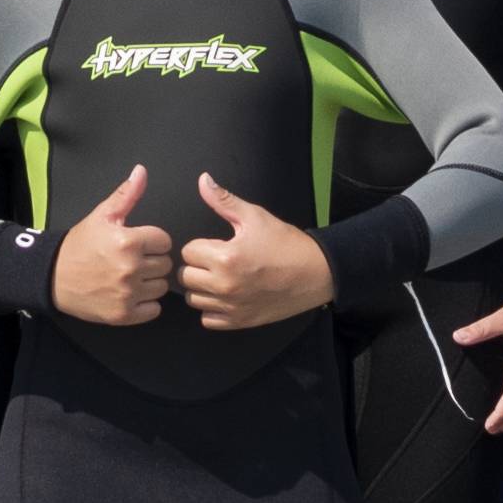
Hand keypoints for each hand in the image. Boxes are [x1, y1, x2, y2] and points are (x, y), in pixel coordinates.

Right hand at [48, 167, 172, 326]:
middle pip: (165, 264)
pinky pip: (154, 309)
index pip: (165, 241)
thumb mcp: (101, 216)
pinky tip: (130, 294)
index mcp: (128, 241)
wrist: (52, 277)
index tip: (138, 243)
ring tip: (131, 277)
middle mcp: (131, 269)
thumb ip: (126, 195)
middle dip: (152, 260)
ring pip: (161, 287)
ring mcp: (128, 294)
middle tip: (132, 260)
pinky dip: (146, 304)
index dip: (152, 240)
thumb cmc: (81, 244)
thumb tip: (141, 170)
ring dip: (151, 282)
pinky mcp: (124, 315)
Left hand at [174, 176, 334, 332]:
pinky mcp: (239, 322)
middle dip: (197, 266)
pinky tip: (225, 296)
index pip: (187, 252)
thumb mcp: (255, 216)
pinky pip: (208, 320)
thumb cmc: (286, 243)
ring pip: (193, 299)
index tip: (215, 245)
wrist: (316, 273)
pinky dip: (212, 309)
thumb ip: (223, 200)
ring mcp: (231, 307)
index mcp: (225, 258)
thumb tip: (203, 179)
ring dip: (202, 288)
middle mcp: (224, 286)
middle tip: (216, 260)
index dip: (200, 246)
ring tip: (220, 278)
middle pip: (185, 277)